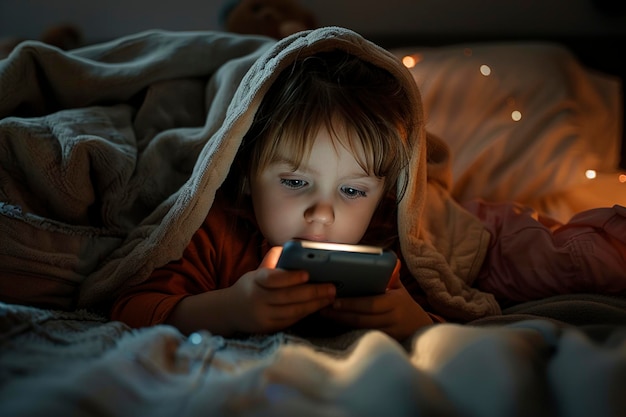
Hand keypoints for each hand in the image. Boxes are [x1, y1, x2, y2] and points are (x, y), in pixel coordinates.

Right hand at [227, 246, 336, 333]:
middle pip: (288, 297)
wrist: (231, 311)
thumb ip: (274, 259)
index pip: (272, 279)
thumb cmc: (252, 286)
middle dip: (313, 292)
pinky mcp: (269, 328)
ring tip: (330, 298)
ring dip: (314, 304)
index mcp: (256, 281)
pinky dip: (307, 313)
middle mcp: (258, 299)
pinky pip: (291, 320)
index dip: (290, 277)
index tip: (307, 274)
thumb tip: (291, 247)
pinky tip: (319, 307)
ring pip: (292, 311)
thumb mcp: (258, 270)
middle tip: (331, 288)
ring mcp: (263, 316)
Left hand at [318, 260, 433, 340]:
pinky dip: (348, 330)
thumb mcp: (399, 289)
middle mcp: (393, 319)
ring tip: (326, 314)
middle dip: (340, 314)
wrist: (420, 326)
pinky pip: (363, 336)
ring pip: (360, 329)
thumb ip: (388, 276)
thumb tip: (380, 258)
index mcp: (395, 302)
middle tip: (323, 308)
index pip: (369, 304)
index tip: (335, 300)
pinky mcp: (384, 342)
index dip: (351, 304)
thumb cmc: (405, 304)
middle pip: (362, 318)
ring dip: (341, 322)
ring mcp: (389, 333)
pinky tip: (336, 324)